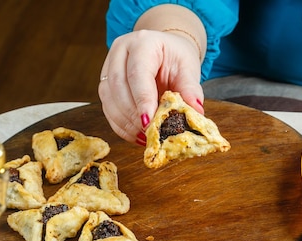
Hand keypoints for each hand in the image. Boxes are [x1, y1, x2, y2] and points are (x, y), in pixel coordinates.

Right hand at [98, 29, 204, 144]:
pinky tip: (137, 135)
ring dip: (125, 122)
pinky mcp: (105, 84)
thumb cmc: (176, 58)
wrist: (165, 51)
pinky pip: (107, 108)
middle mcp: (120, 51)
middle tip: (149, 132)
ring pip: (108, 99)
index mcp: (143, 42)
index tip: (149, 123)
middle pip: (118, 86)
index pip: (137, 73)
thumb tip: (195, 112)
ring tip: (145, 136)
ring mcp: (109, 67)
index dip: (142, 100)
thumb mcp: (188, 68)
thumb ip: (190, 89)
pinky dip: (121, 126)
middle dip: (132, 114)